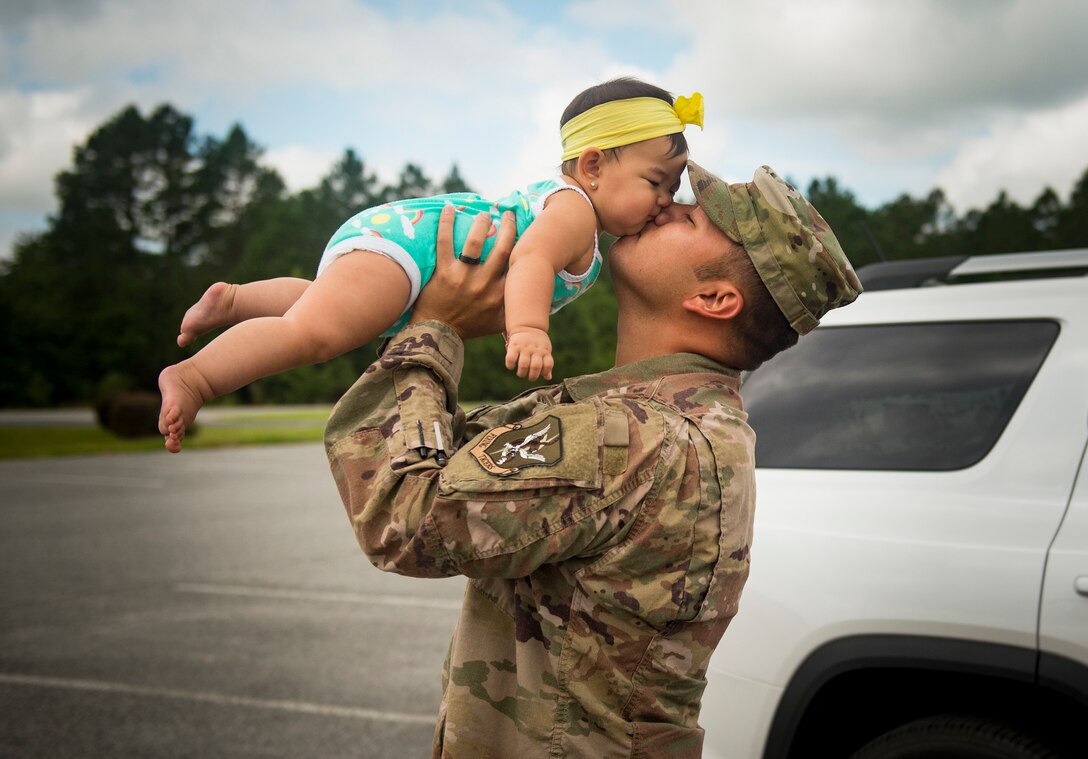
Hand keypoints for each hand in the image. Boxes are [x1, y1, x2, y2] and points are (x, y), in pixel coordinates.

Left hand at [410, 206, 515, 338]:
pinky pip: (445, 242)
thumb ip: (515, 312)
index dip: (523, 247)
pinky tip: (449, 209)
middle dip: (508, 227)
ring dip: (482, 224)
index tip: (527, 234)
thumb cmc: (469, 327)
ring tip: (484, 214)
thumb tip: (536, 305)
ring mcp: (464, 277)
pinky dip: (446, 224)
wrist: (438, 333)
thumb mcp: (498, 324)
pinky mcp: (444, 272)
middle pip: (502, 249)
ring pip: (476, 243)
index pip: (517, 266)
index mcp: (500, 295)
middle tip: (508, 214)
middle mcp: (485, 284)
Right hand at [504, 327, 553, 380]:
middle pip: (535, 367)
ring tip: (521, 373)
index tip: (540, 373)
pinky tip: (512, 366)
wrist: (528, 326)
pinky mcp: (514, 346)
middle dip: (532, 376)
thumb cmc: (538, 343)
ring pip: (523, 365)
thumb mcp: (545, 351)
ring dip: (522, 373)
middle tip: (529, 377)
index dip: (545, 372)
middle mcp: (535, 349)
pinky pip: (511, 358)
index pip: (548, 364)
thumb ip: (546, 364)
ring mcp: (524, 347)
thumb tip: (548, 377)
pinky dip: (510, 365)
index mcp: (544, 351)